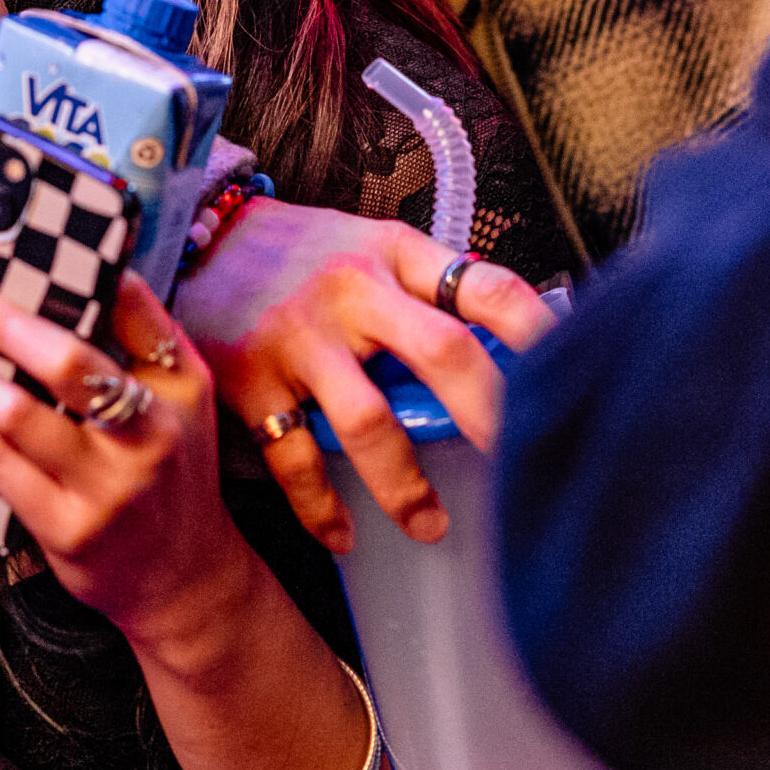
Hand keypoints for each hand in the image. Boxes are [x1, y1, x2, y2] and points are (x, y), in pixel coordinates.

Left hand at [0, 272, 246, 647]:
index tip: (22, 254)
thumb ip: (148, 334)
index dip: (78, 278)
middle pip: (66, 365)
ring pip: (19, 418)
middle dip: (0, 322)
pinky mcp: (66, 530)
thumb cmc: (173, 470)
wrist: (183, 577)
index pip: (130, 317)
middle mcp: (148, 437)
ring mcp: (107, 489)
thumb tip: (103, 267)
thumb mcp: (185, 397)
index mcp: (179, 391)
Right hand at [175, 202, 556, 552]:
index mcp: (393, 252)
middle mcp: (352, 288)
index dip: (536, 333)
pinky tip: (343, 534)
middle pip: (442, 352)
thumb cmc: (299, 251)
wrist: (192, 235)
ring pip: (369, 421)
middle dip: (490, 418)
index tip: (577, 375)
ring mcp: (300, 334)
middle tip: (524, 472)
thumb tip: (508, 345)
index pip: (484, 286)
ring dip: (405, 486)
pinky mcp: (247, 376)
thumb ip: (426, 288)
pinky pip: (293, 456)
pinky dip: (321, 506)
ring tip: (431, 526)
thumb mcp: (367, 244)